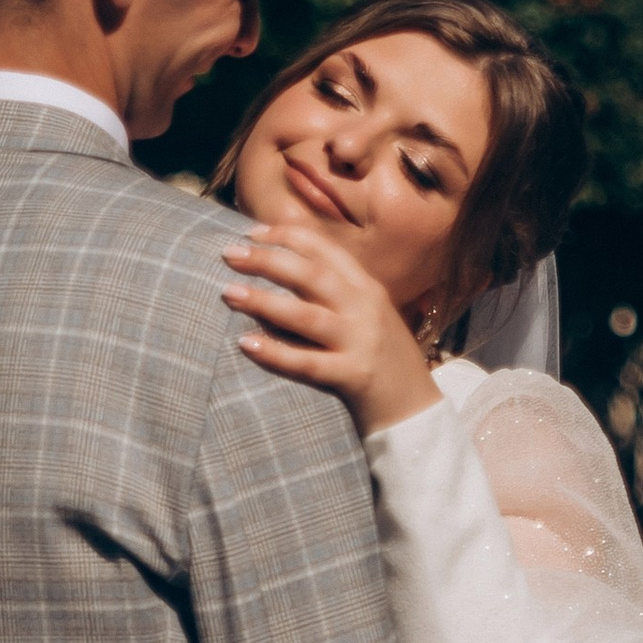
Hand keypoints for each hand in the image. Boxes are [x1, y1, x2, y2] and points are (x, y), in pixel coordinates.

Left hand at [222, 225, 441, 438]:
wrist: (415, 410)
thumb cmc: (379, 358)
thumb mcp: (363, 316)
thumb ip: (329, 295)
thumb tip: (272, 276)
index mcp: (367, 288)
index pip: (324, 249)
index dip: (286, 236)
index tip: (252, 233)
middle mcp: (365, 309)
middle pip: (310, 275)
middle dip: (266, 260)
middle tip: (227, 254)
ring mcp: (361, 342)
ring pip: (305, 316)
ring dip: (263, 302)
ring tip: (228, 293)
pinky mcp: (354, 376)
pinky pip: (307, 363)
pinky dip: (275, 353)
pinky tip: (245, 344)